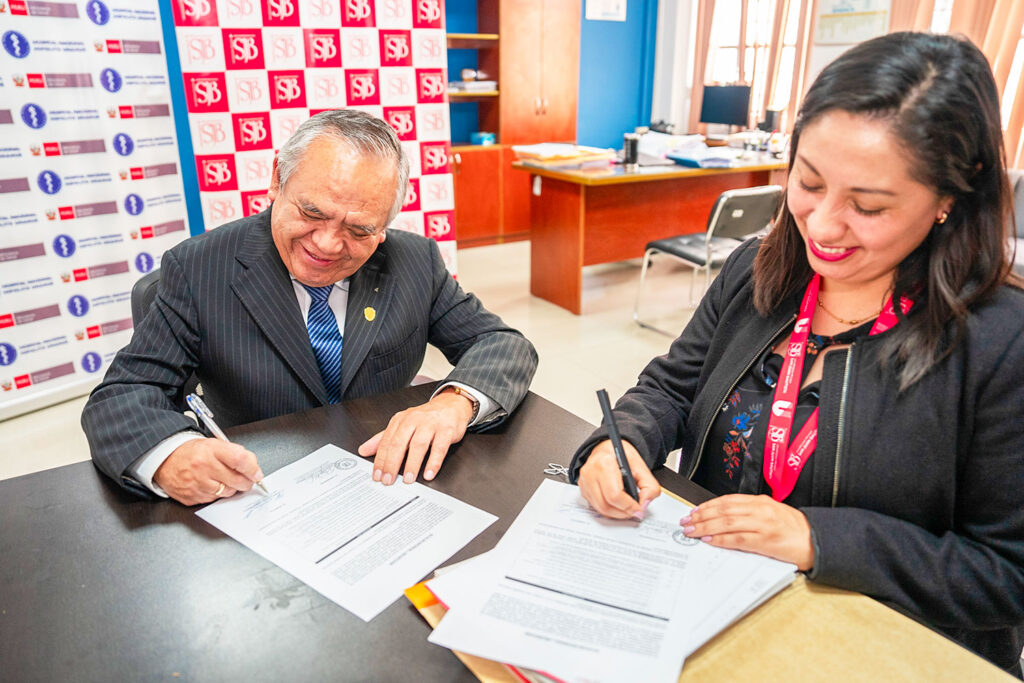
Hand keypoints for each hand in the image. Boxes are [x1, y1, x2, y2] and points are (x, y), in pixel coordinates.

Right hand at [153, 439, 264, 505]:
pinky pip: (214, 499)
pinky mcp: (192, 497)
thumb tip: (253, 467)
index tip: (257, 473)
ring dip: (232, 488)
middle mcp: (204, 467)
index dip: (253, 468)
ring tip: (224, 479)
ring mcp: (197, 483)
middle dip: (247, 482)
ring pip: (228, 492)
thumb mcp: (213, 444)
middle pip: (237, 480)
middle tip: (247, 479)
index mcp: (211, 450)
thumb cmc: (191, 452)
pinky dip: (217, 494)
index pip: (239, 460)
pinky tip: (211, 485)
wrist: (164, 460)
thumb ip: (234, 453)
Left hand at [357, 388, 473, 484]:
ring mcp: (430, 425)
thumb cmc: (426, 418)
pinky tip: (429, 473)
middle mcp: (414, 421)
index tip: (377, 475)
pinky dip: (434, 462)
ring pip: (419, 445)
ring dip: (412, 464)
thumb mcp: (402, 425)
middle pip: (399, 443)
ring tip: (408, 479)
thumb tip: (363, 450)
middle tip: (389, 480)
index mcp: (400, 420)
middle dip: (392, 464)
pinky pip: (439, 447)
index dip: (381, 460)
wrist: (451, 405)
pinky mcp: (446, 430)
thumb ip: (383, 439)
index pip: (387, 442)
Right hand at [577, 439, 660, 518]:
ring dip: (616, 513)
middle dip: (623, 512)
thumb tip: (644, 505)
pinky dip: (609, 510)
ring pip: (600, 509)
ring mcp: (584, 482)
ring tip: (627, 508)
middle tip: (635, 511)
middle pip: (606, 505)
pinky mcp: (583, 489)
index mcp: (605, 463)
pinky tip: (617, 504)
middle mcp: (590, 473)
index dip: (628, 506)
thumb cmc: (621, 455)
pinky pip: (596, 507)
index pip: (614, 495)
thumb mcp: (641, 466)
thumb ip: (649, 486)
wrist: (606, 448)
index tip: (638, 509)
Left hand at [680, 494, 814, 569]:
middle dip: (701, 516)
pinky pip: (738, 539)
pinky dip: (721, 539)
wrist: (816, 541)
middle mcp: (760, 510)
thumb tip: (725, 519)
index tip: (694, 511)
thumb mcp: (772, 513)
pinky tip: (709, 541)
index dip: (708, 505)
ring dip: (706, 527)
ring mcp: (763, 525)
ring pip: (727, 523)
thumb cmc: (794, 529)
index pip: (727, 500)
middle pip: (723, 510)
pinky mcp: (766, 541)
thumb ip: (750, 513)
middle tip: (686, 522)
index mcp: (760, 501)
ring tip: (692, 531)